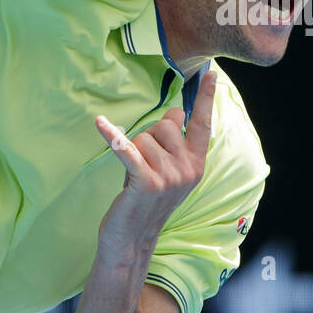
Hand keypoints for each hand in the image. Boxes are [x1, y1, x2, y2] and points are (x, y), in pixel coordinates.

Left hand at [93, 70, 217, 262]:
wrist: (133, 239)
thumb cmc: (147, 200)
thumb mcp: (172, 173)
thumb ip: (176, 146)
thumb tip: (173, 114)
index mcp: (197, 163)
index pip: (203, 123)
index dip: (207, 98)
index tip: (212, 74)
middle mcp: (188, 168)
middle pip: (165, 124)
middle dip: (148, 136)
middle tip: (144, 164)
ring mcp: (169, 176)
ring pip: (144, 136)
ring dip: (132, 151)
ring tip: (133, 176)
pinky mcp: (146, 181)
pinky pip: (126, 149)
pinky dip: (112, 135)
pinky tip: (100, 123)